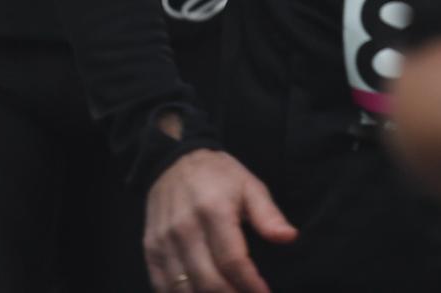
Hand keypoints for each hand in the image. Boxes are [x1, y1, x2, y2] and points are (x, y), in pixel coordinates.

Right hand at [144, 149, 295, 292]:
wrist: (174, 161)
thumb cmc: (218, 176)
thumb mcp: (249, 186)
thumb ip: (268, 215)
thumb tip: (289, 237)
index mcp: (213, 210)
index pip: (232, 260)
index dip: (250, 284)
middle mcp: (184, 228)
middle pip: (208, 280)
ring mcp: (164, 240)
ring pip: (184, 289)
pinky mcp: (150, 249)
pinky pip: (163, 285)